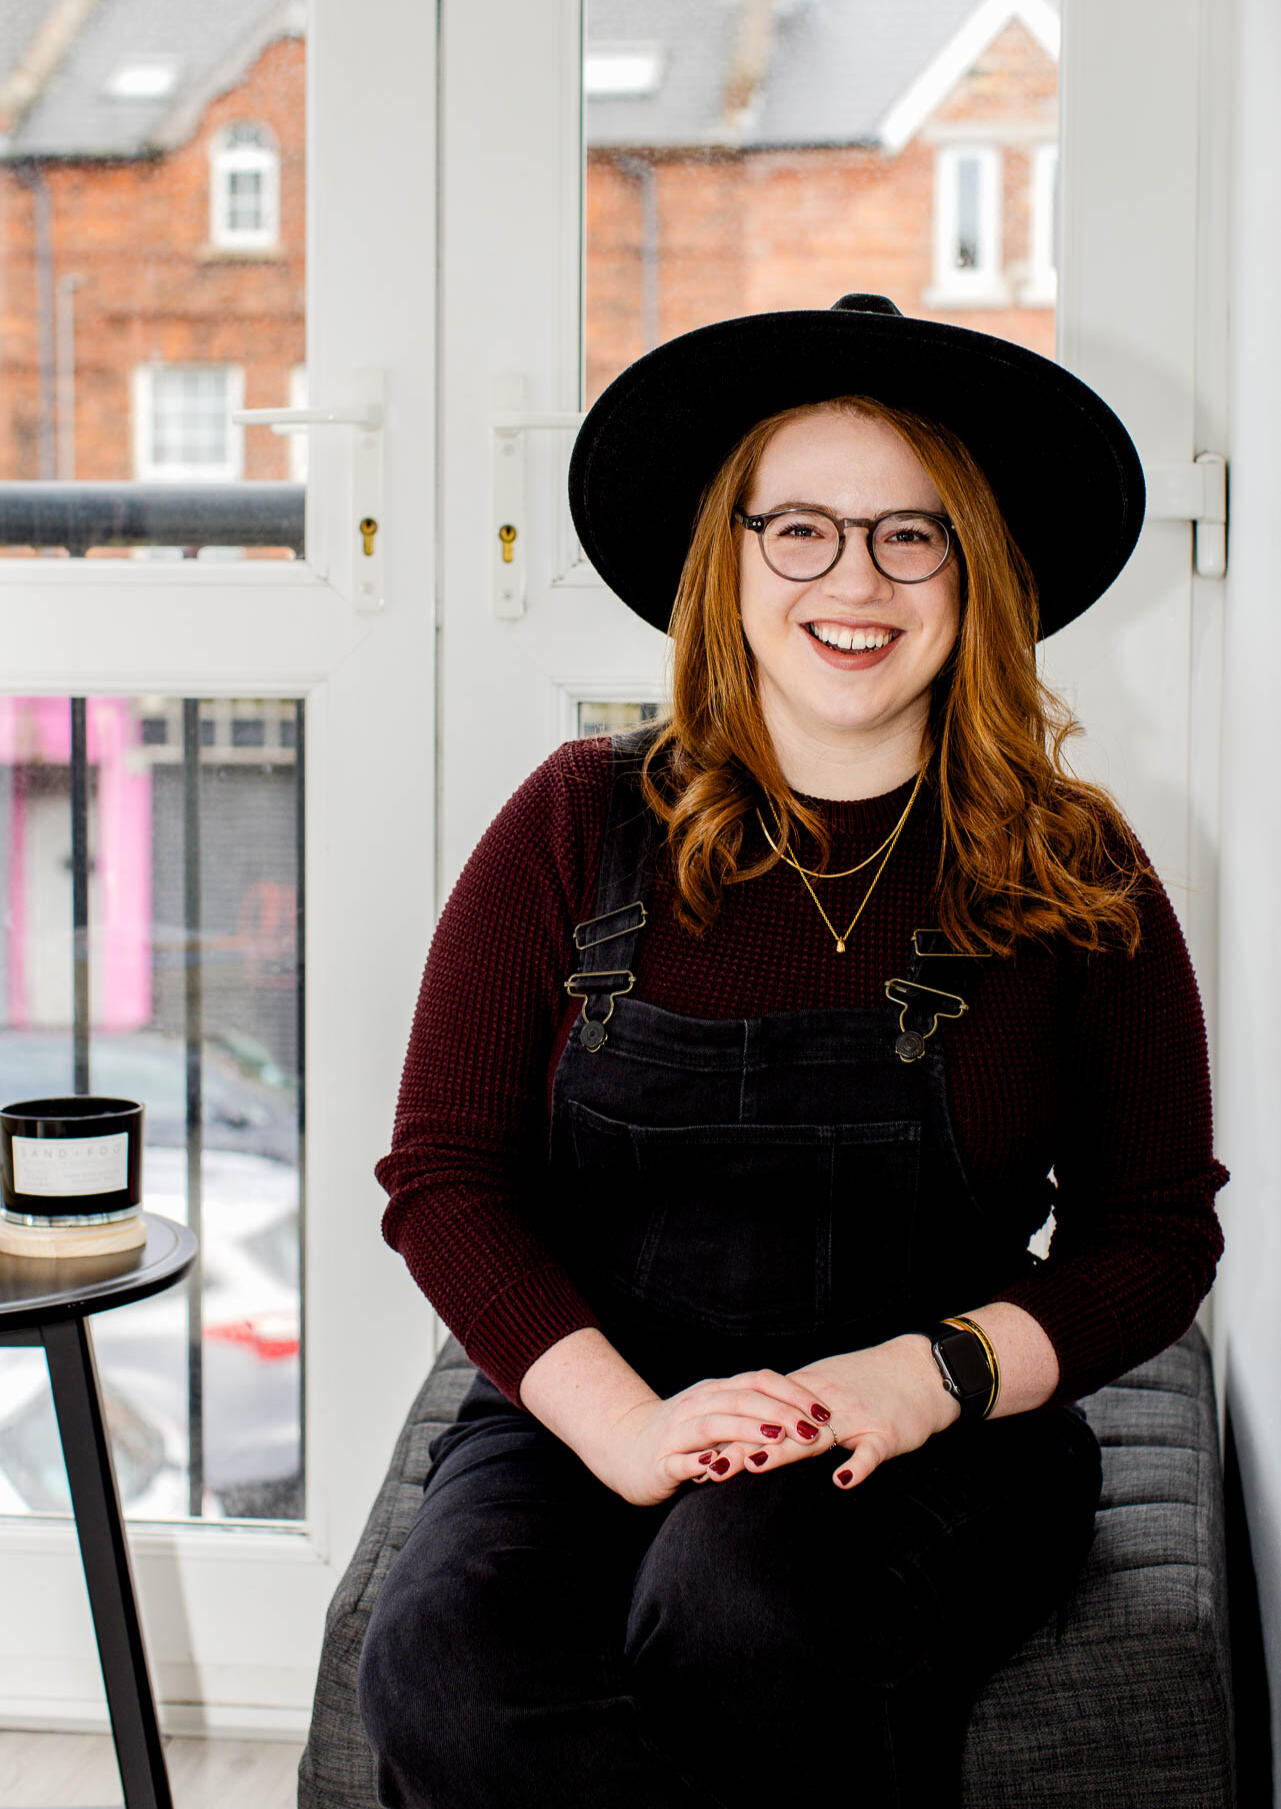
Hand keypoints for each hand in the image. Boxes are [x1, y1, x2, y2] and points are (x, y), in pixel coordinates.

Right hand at [588, 1369, 835, 1506]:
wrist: (624, 1447)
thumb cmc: (682, 1435)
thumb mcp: (718, 1417)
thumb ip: (751, 1412)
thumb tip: (803, 1415)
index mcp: (715, 1392)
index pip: (758, 1382)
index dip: (792, 1393)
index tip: (824, 1410)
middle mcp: (697, 1404)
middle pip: (741, 1399)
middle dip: (780, 1412)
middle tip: (812, 1428)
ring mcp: (676, 1431)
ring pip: (713, 1424)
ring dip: (747, 1430)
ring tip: (776, 1439)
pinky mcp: (660, 1462)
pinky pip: (680, 1459)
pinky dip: (697, 1460)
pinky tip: (714, 1465)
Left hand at [707, 1336, 959, 1491]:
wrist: (920, 1368)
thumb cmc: (870, 1381)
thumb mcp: (825, 1386)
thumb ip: (793, 1407)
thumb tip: (756, 1430)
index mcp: (806, 1392)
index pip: (760, 1413)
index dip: (730, 1434)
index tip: (698, 1452)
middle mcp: (823, 1403)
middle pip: (777, 1426)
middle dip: (741, 1446)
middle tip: (711, 1465)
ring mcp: (854, 1418)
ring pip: (814, 1436)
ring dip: (783, 1451)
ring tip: (753, 1464)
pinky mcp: (885, 1433)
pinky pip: (869, 1452)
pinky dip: (857, 1467)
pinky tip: (841, 1482)